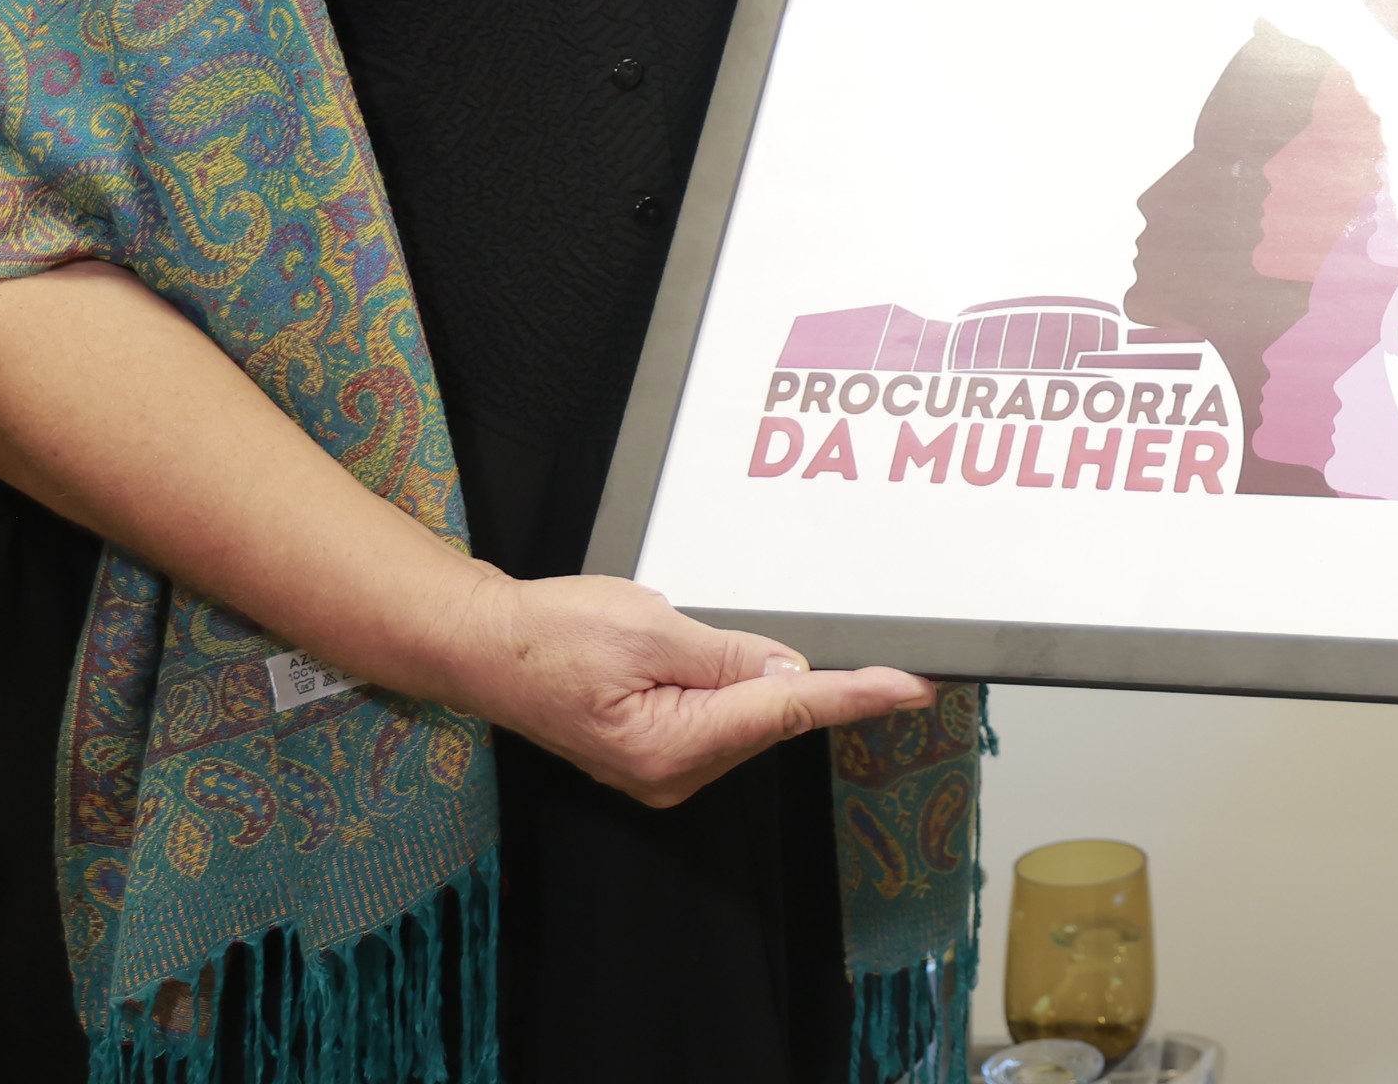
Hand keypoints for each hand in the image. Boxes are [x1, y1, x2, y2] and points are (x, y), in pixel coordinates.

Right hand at [442, 568, 934, 808]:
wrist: (483, 647)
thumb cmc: (549, 633)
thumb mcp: (647, 626)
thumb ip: (727, 654)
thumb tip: (790, 672)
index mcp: (670, 745)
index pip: (787, 711)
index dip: (858, 695)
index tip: (914, 686)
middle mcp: (672, 772)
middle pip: (774, 718)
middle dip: (811, 679)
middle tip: (839, 638)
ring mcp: (664, 768)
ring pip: (751, 718)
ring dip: (763, 680)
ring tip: (703, 636)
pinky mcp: (658, 751)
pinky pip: (723, 717)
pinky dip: (738, 688)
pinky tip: (727, 660)